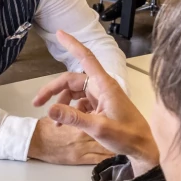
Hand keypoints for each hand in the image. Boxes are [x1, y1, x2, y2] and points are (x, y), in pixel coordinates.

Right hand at [33, 31, 159, 174]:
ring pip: (74, 92)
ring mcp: (101, 96)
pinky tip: (66, 124)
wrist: (143, 147)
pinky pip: (81, 103)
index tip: (60, 33)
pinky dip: (71, 111)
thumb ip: (73, 118)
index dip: (72, 44)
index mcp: (104, 85)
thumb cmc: (127, 135)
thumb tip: (50, 110)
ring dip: (62, 103)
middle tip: (37, 102)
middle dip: (53, 89)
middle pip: (72, 80)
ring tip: (54, 121)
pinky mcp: (102, 106)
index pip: (86, 58)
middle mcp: (102, 87)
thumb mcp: (97, 127)